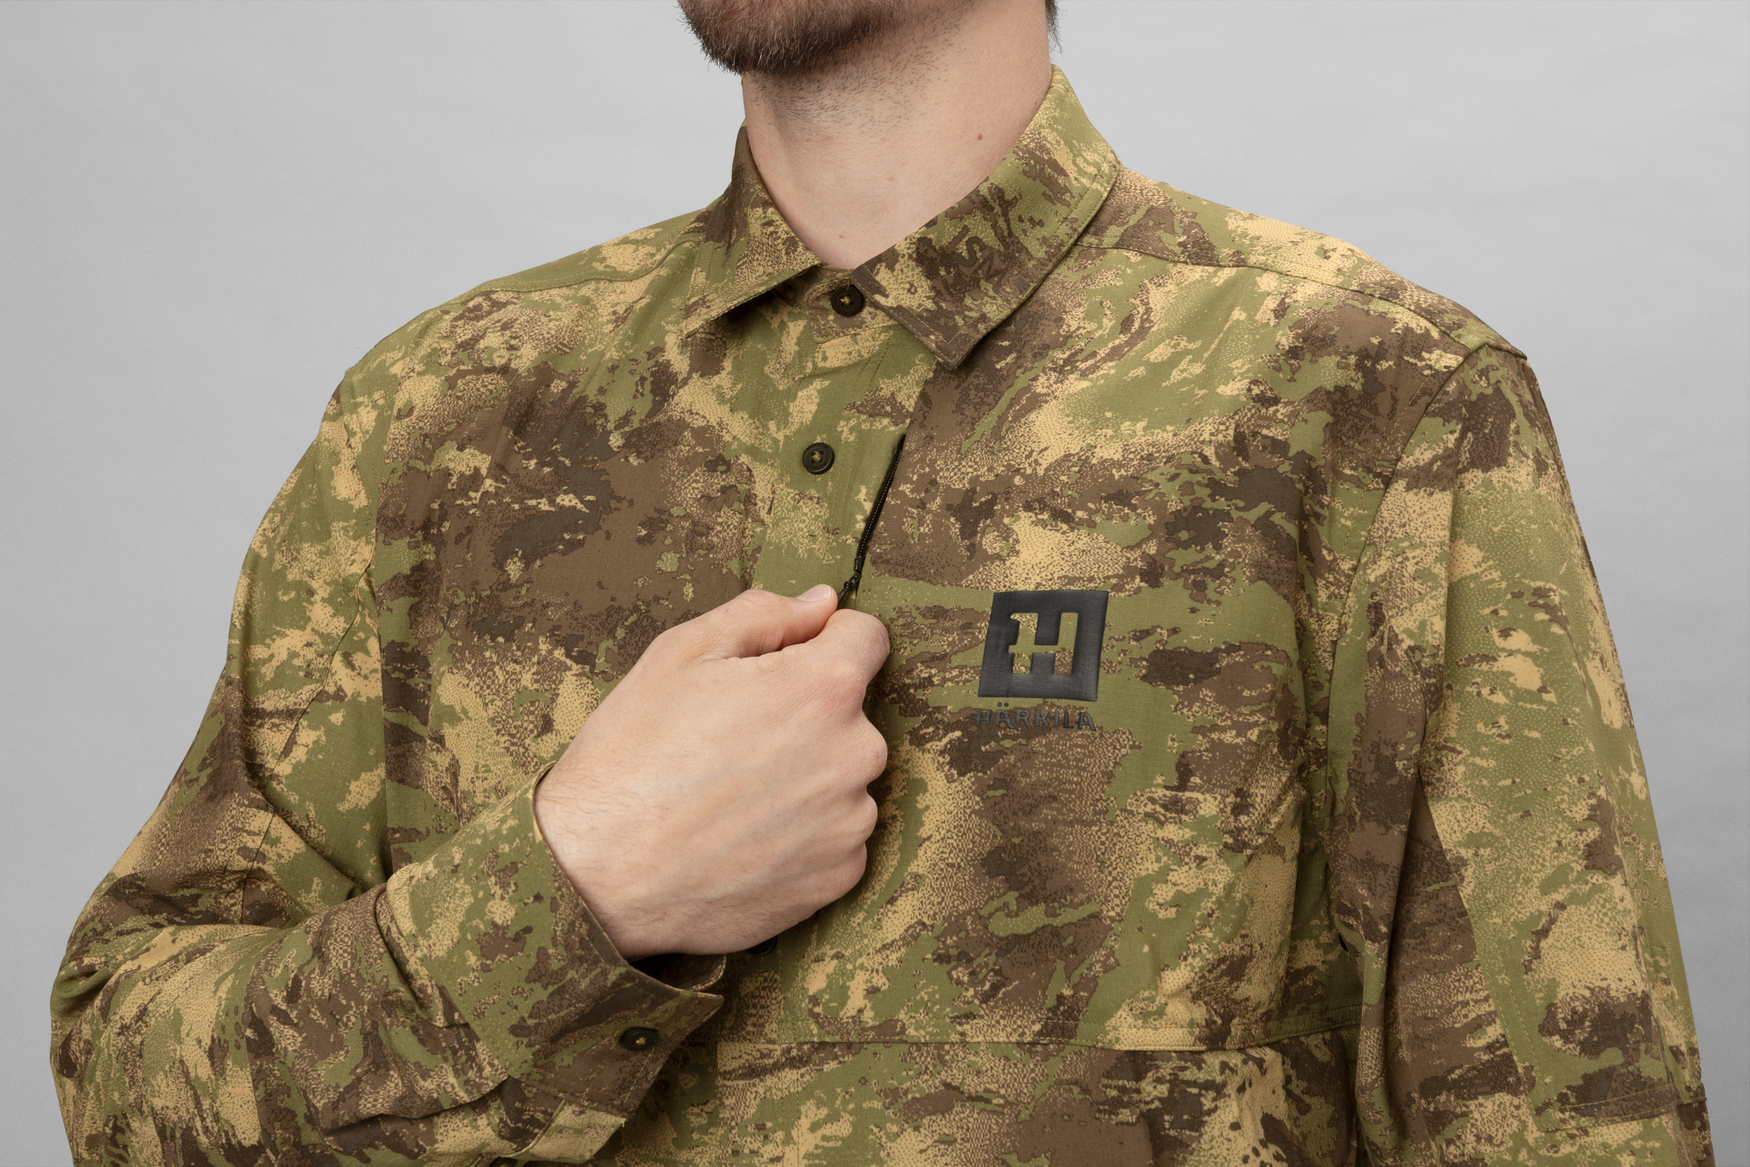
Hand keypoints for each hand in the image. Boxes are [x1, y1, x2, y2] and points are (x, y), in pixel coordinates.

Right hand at [534, 585, 889, 958]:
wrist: (596, 875)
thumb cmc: (630, 756)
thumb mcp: (681, 654)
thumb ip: (764, 615)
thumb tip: (822, 603)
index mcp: (823, 687)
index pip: (866, 637)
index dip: (821, 640)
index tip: (780, 664)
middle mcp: (855, 754)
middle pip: (852, 712)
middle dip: (806, 714)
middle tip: (732, 739)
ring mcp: (850, 823)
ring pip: (843, 777)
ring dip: (807, 777)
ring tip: (731, 796)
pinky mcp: (837, 878)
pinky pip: (835, 837)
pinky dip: (802, 835)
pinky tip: (742, 838)